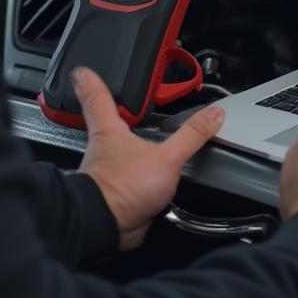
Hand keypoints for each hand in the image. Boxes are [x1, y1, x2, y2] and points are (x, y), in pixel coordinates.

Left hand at [73, 66, 224, 249]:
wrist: (106, 228)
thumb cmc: (123, 188)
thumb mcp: (167, 157)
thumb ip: (192, 135)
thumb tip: (214, 113)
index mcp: (109, 130)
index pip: (98, 97)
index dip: (91, 82)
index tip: (83, 70)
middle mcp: (105, 148)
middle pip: (105, 122)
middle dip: (113, 114)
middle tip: (118, 101)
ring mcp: (109, 171)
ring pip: (118, 152)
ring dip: (130, 148)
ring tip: (142, 139)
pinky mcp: (116, 193)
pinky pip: (130, 179)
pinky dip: (139, 177)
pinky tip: (151, 180)